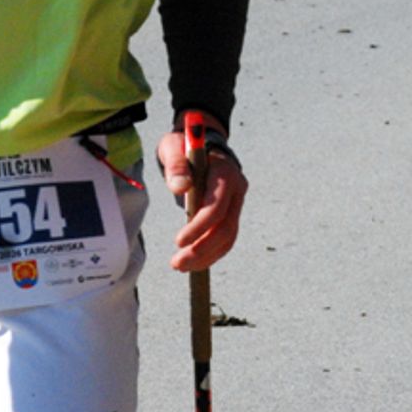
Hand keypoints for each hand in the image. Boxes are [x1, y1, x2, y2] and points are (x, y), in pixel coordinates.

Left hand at [157, 122, 247, 272]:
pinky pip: (226, 238)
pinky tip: (192, 262)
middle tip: (177, 263)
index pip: (216, 207)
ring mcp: (237, 203)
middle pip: (226, 228)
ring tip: (181, 266)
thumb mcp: (174, 147)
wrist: (201, 144)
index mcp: (225, 173)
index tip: (178, 242)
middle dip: (202, 249)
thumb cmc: (184, 146)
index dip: (199, 227)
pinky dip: (210, 253)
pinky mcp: (231, 213)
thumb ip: (176, 165)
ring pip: (228, 238)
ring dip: (206, 256)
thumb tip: (180, 187)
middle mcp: (237, 189)